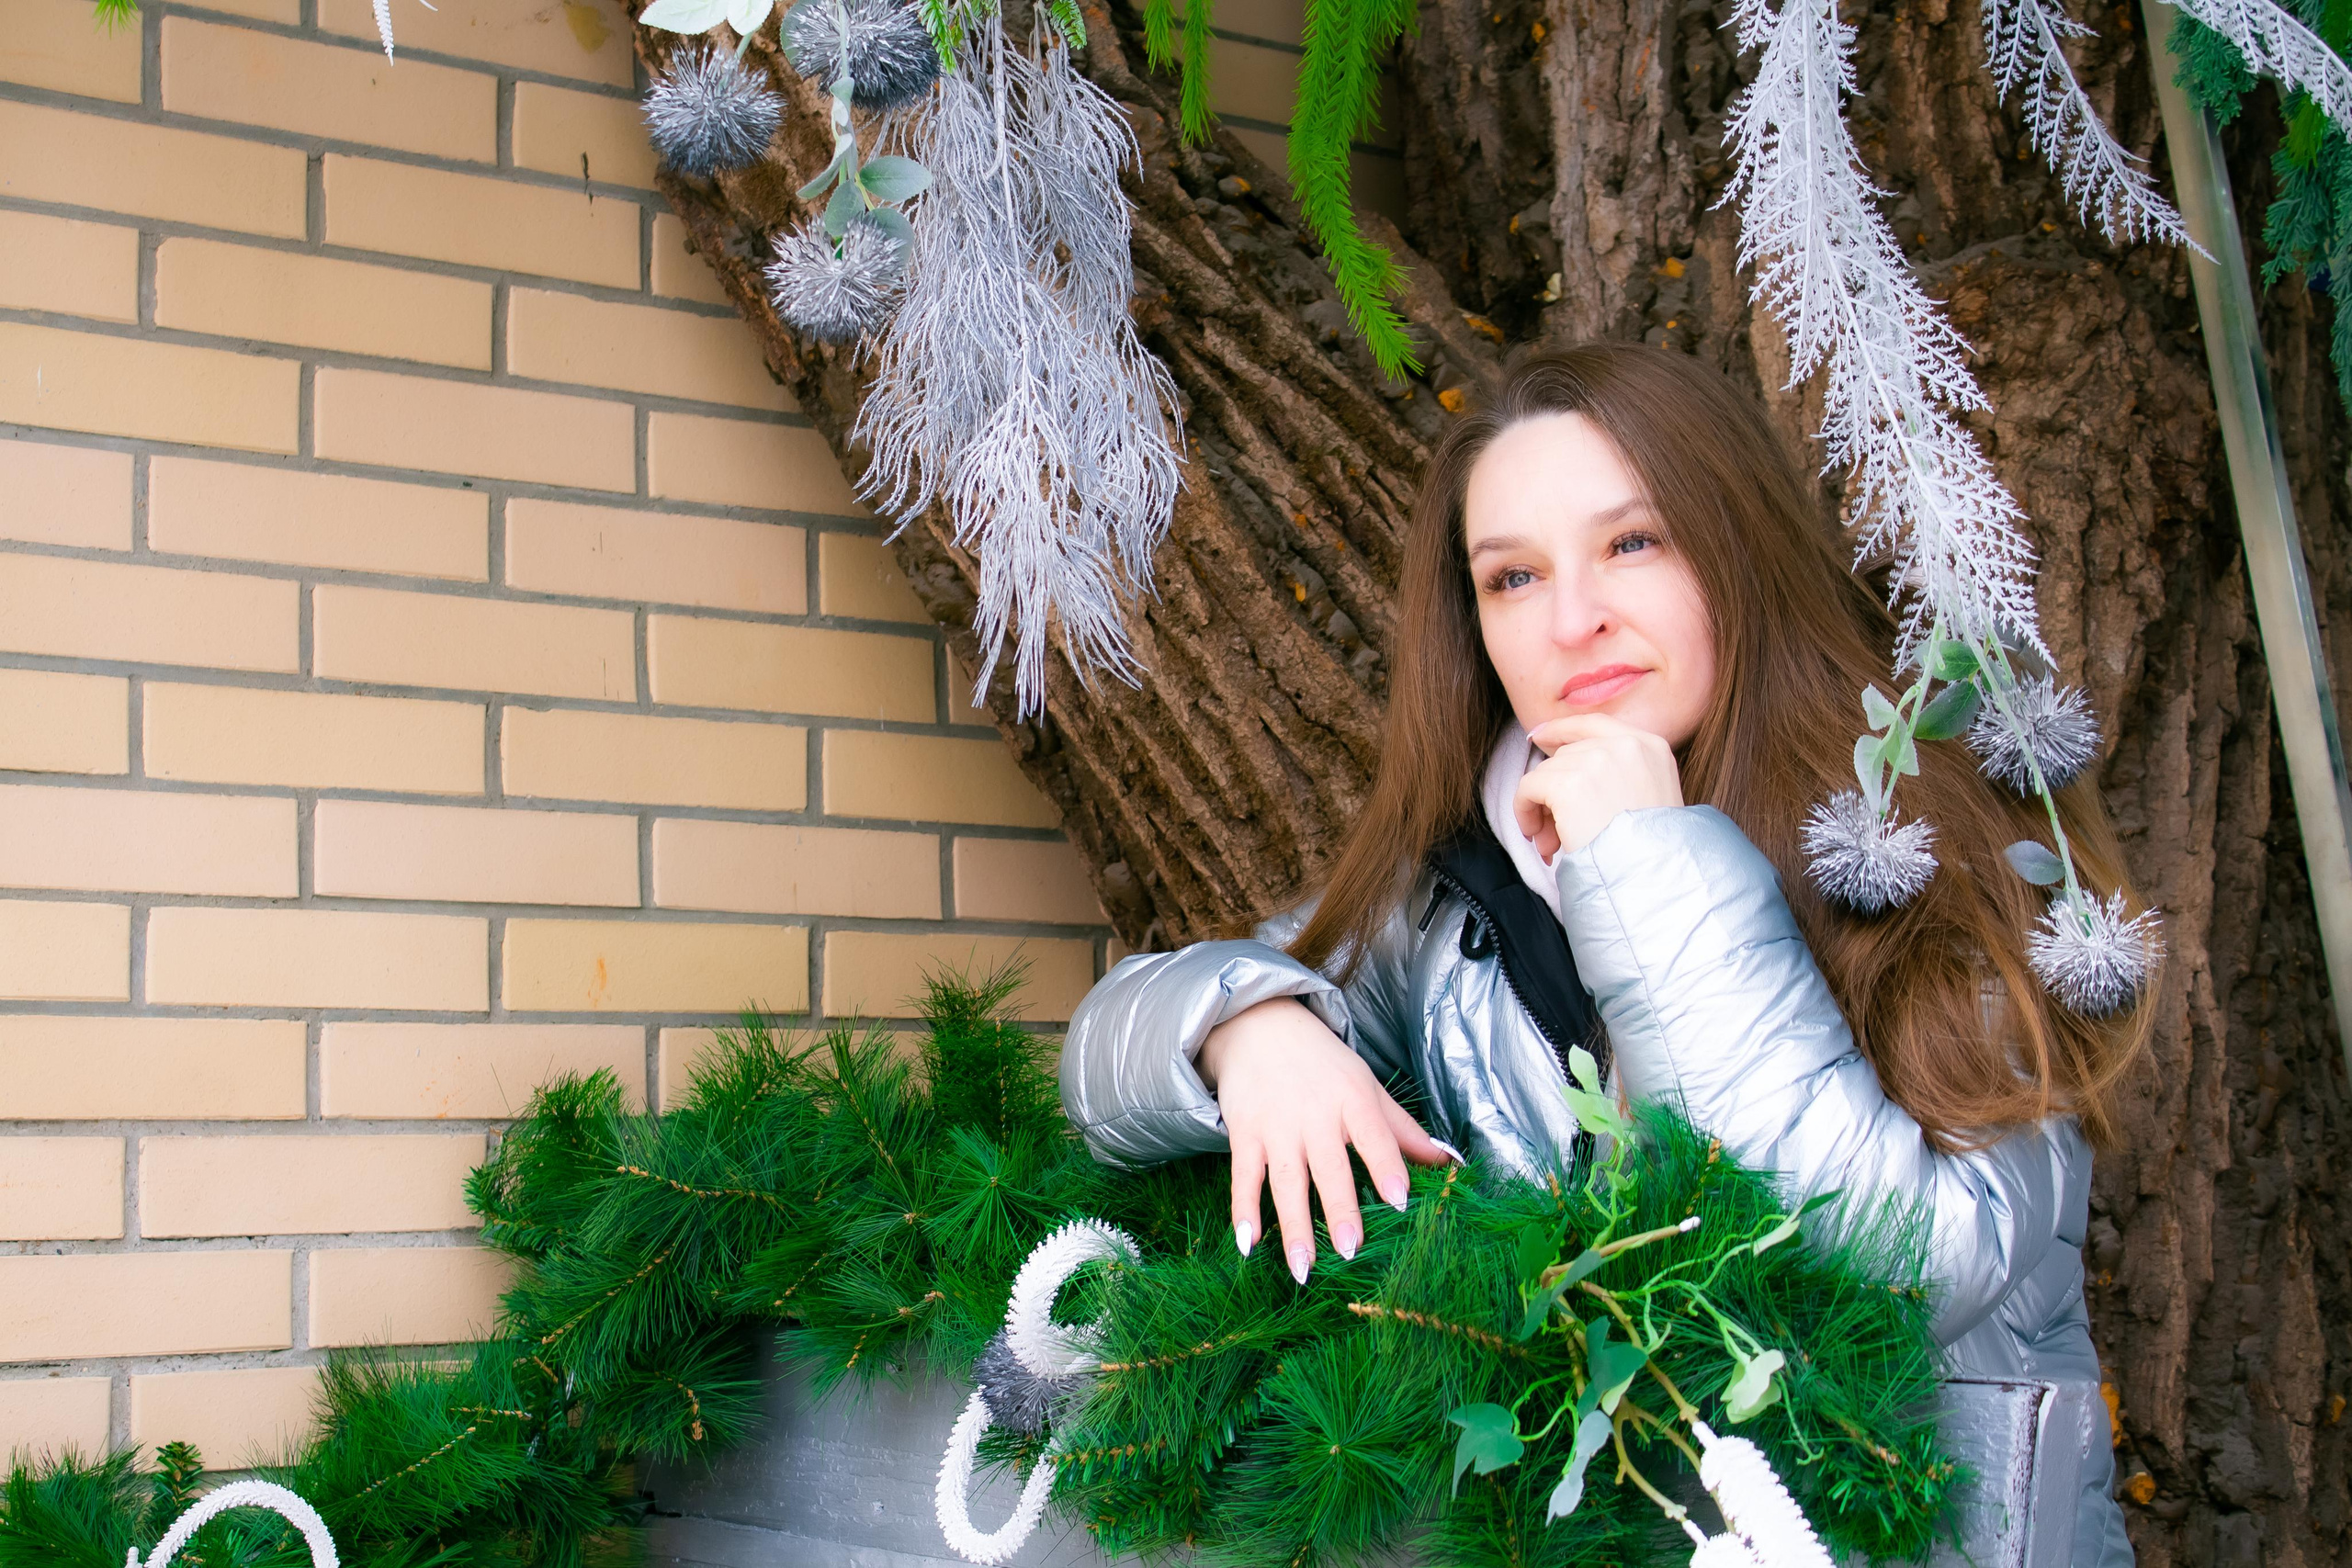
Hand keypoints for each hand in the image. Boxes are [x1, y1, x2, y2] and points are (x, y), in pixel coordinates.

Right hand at [1197, 997, 1450, 1282]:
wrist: (1258, 1026)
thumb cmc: (1323, 1064)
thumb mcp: (1366, 1086)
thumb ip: (1402, 1128)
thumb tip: (1448, 1162)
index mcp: (1352, 1100)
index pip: (1374, 1136)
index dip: (1387, 1167)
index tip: (1400, 1201)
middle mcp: (1314, 1116)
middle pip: (1329, 1167)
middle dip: (1339, 1208)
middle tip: (1350, 1249)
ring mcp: (1276, 1127)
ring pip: (1286, 1182)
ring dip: (1293, 1226)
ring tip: (1303, 1267)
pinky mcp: (1244, 1134)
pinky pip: (1244, 1177)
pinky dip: (1243, 1210)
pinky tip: (1248, 1244)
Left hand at [1516, 712, 1684, 859]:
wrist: (1652, 876)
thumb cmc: (1651, 850)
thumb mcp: (1650, 797)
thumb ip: (1617, 774)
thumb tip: (1559, 771)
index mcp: (1650, 746)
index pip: (1594, 723)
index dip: (1561, 730)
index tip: (1538, 737)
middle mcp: (1625, 745)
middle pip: (1566, 755)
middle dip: (1554, 792)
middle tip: (1553, 833)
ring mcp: (1596, 760)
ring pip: (1545, 773)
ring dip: (1542, 811)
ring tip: (1551, 844)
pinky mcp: (1568, 782)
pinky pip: (1528, 787)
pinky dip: (1524, 811)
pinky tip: (1536, 836)